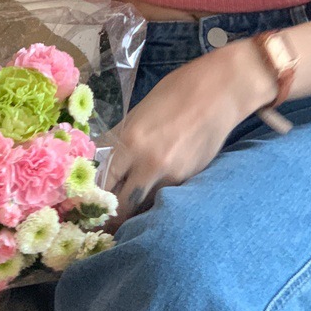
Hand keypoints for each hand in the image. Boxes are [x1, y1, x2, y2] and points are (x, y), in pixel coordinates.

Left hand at [103, 38, 275, 232]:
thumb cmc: (174, 93)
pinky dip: (157, 201)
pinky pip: (166, 198)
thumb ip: (120, 141)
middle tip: (106, 219)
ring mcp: (172, 174)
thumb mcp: (137, 114)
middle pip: (122, 205)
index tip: (91, 206)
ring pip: (145, 208)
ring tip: (129, 211)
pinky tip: (153, 197)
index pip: (103, 182)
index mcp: (129, 142)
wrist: (218, 91)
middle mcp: (148, 163)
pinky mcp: (190, 178)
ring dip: (136, 211)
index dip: (95, 198)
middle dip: (113, 215)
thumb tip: (102, 165)